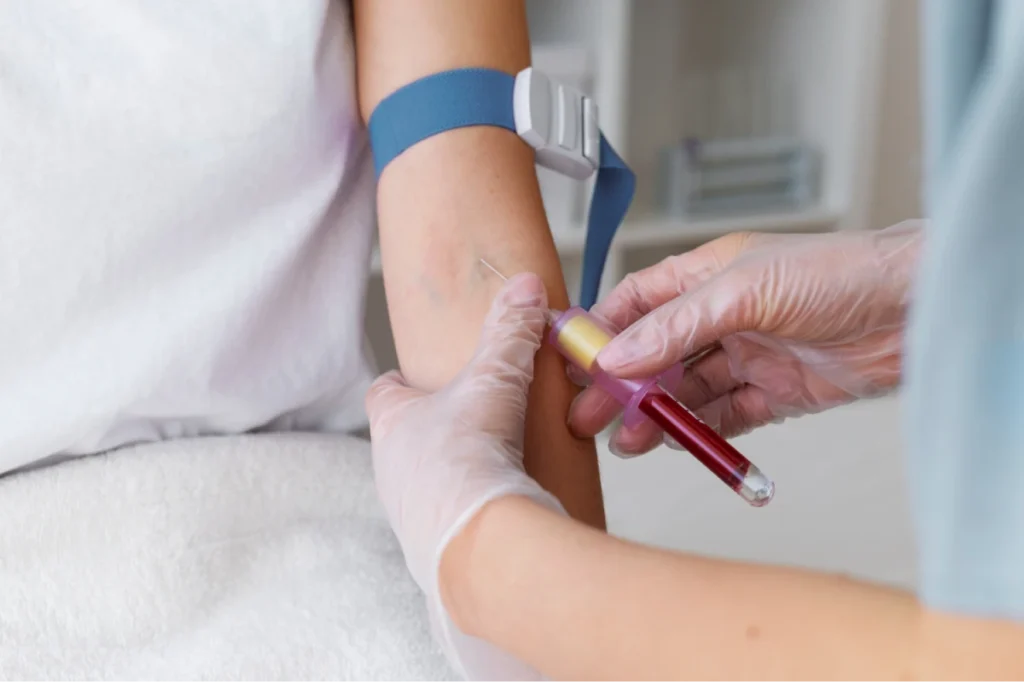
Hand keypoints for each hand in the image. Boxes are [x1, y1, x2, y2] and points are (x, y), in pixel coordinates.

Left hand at [366, 273, 562, 681]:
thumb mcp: (493, 380)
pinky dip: (467, 513)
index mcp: (390, 423)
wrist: (473, 542)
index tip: (424, 377)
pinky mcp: (433, 549)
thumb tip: (524, 286)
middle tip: (472, 420)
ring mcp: (407, 513)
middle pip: (403, 439)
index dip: (403, 382)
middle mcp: (389, 470)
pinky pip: (446, 522)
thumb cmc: (466, 456)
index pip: (382, 392)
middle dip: (434, 430)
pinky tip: (498, 508)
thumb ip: (509, 332)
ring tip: (492, 466)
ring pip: (422, 483)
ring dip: (450, 474)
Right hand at [569, 221, 922, 454]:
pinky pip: (726, 416)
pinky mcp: (776, 391)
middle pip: (655, 354)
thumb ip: (676, 326)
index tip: (570, 360)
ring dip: (655, 416)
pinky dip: (700, 432)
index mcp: (707, 276)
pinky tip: (675, 443)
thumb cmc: (838, 274)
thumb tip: (617, 355)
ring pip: (686, 391)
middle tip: (588, 416)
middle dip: (620, 385)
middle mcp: (723, 316)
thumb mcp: (743, 291)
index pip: (637, 302)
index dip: (602, 329)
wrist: (916, 310)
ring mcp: (748, 355)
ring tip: (627, 441)